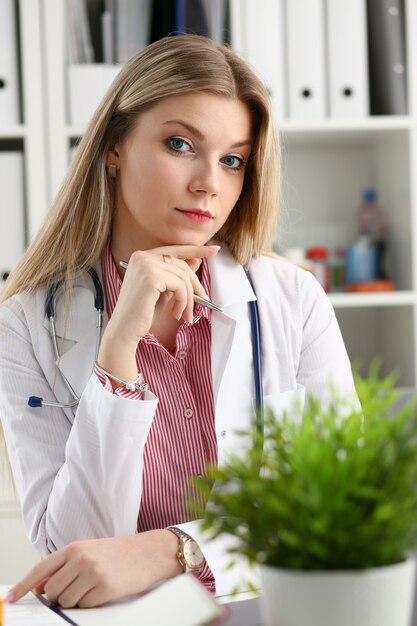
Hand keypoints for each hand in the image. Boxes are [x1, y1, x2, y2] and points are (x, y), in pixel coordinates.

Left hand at [7, 530, 180, 608]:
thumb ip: (64, 567)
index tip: (11, 598)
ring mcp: (92, 573)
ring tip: (93, 587)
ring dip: (76, 601)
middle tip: (77, 588)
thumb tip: (40, 588)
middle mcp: (81, 558)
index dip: (23, 585)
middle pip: (51, 591)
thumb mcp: (90, 551)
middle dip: (60, 596)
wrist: (149, 552)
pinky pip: (85, 606)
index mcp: (74, 547)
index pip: (41, 569)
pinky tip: (104, 590)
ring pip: (66, 602)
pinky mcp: (104, 588)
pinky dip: (91, 603)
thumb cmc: (119, 552)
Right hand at [97, 244, 219, 382]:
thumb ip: (177, 275)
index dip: (196, 249)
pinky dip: (183, 302)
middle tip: (203, 300)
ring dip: (188, 298)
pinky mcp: (151, 276)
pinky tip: (176, 314)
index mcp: (142, 257)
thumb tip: (197, 259)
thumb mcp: (164, 291)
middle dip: (195, 284)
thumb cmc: (142, 313)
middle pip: (181, 264)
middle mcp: (142, 257)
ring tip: (184, 315)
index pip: (174, 250)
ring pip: (183, 277)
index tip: (215, 250)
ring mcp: (145, 264)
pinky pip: (180, 286)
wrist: (125, 330)